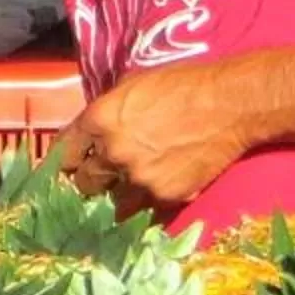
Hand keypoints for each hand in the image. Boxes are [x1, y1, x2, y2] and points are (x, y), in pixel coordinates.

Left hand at [52, 64, 254, 216]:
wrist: (230, 104)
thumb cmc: (183, 85)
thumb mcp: (134, 86)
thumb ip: (107, 113)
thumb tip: (92, 134)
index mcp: (100, 119)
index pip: (65, 152)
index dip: (67, 162)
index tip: (69, 168)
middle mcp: (113, 152)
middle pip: (85, 183)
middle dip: (92, 182)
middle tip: (103, 180)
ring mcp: (138, 178)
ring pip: (113, 203)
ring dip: (119, 197)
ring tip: (135, 188)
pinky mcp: (164, 196)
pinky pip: (145, 209)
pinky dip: (149, 202)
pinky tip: (160, 187)